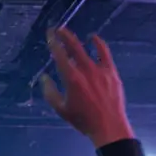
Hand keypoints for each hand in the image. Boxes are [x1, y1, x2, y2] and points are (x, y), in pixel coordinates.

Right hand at [40, 28, 133, 147]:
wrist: (109, 126)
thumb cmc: (83, 120)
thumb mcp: (61, 109)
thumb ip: (50, 92)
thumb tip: (44, 78)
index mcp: (71, 79)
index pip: (60, 55)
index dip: (53, 42)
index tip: (49, 34)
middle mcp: (85, 70)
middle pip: (73, 47)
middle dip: (63, 36)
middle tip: (57, 29)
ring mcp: (100, 70)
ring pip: (86, 49)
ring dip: (77, 40)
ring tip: (70, 34)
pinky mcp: (111, 72)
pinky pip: (104, 53)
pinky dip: (98, 44)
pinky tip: (93, 38)